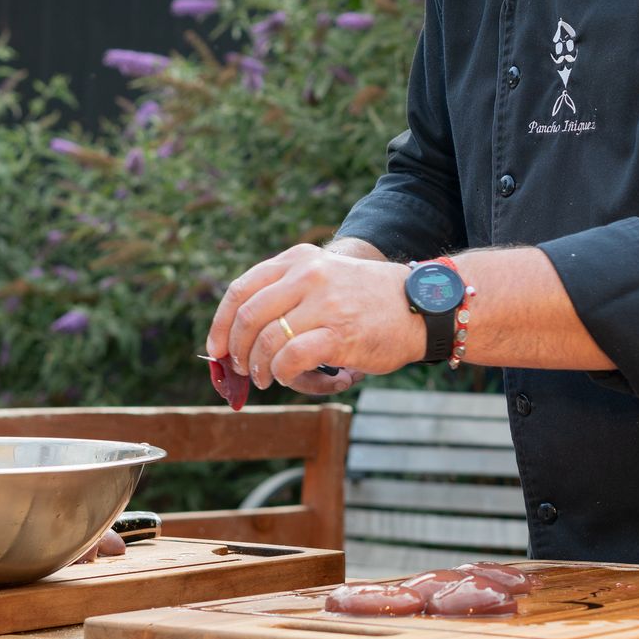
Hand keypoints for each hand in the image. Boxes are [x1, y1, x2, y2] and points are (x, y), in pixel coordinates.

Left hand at [207, 244, 424, 393]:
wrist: (422, 307)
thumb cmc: (369, 301)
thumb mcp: (326, 280)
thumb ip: (288, 295)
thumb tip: (240, 336)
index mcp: (300, 260)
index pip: (242, 290)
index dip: (221, 324)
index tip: (216, 349)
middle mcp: (308, 275)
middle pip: (248, 316)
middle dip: (237, 351)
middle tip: (241, 370)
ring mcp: (324, 303)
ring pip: (267, 340)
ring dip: (259, 367)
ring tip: (267, 378)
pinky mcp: (338, 333)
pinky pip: (290, 359)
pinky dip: (282, 374)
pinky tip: (288, 379)